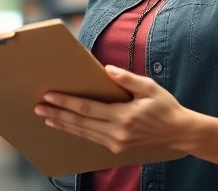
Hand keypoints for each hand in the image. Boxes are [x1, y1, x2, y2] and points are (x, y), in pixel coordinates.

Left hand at [33, 65, 194, 154]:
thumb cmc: (165, 106)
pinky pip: (92, 139)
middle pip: (80, 123)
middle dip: (58, 114)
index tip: (50, 96)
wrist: (180, 132)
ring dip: (64, 124)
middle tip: (38, 107)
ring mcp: (117, 143)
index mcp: (124, 116)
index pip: (88, 108)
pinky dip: (77, 132)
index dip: (67, 102)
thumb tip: (107, 69)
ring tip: (46, 117)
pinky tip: (66, 126)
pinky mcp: (118, 149)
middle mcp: (118, 133)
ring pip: (84, 133)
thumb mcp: (149, 87)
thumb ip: (127, 79)